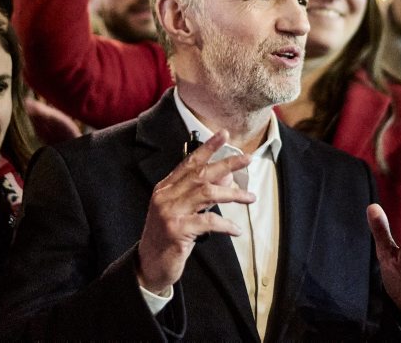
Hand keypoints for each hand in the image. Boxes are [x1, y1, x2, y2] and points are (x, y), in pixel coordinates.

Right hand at [137, 130, 254, 293]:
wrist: (149, 266)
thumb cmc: (168, 238)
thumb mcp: (183, 212)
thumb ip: (200, 195)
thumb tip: (227, 177)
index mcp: (166, 188)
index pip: (189, 162)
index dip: (208, 147)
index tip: (224, 134)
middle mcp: (165, 196)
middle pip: (201, 173)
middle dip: (227, 164)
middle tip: (247, 159)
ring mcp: (169, 212)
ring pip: (206, 193)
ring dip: (232, 194)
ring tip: (250, 197)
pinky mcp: (177, 231)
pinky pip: (208, 221)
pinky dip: (226, 224)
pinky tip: (237, 230)